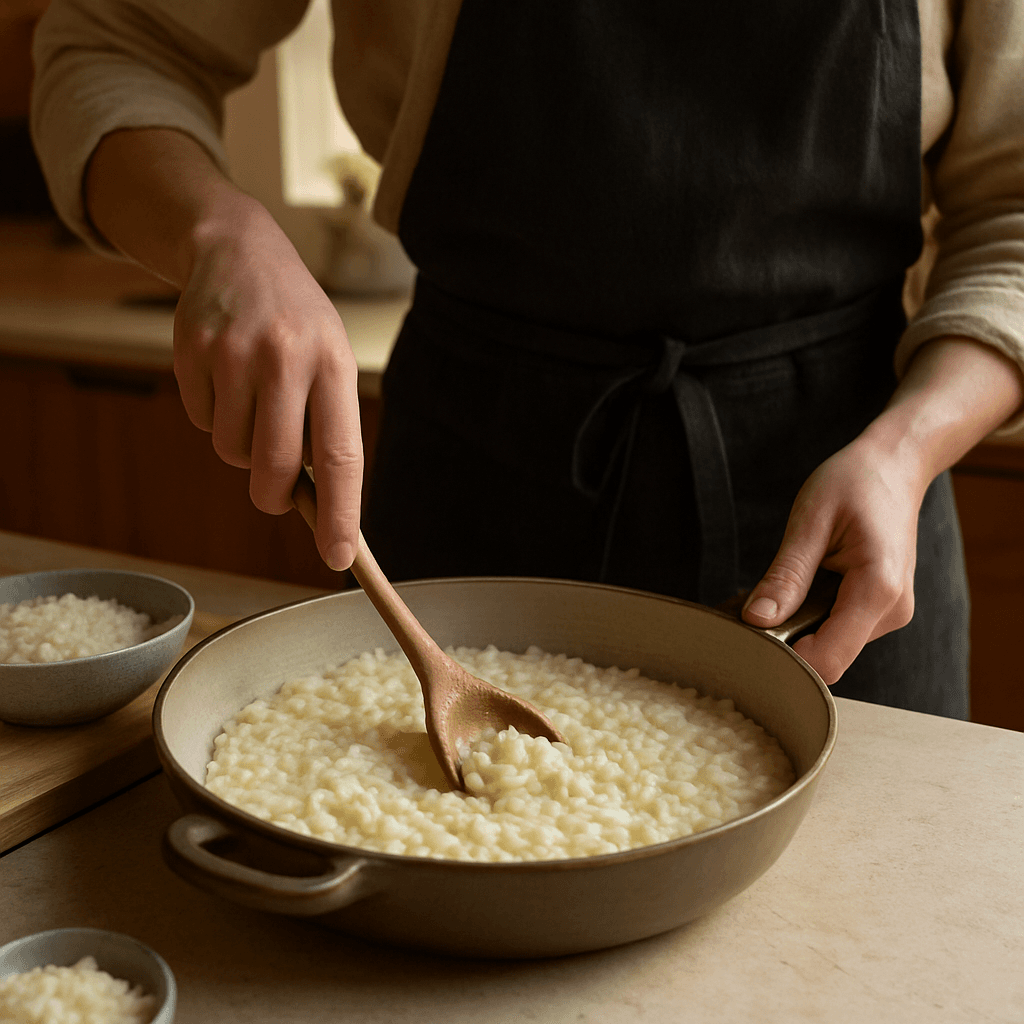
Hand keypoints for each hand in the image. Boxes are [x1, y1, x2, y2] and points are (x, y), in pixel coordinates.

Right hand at [173, 198, 362, 569]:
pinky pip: (201, 422)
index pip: (342, 456)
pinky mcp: (190, 349)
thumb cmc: (297, 323)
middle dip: (273, 495)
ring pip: (231, 451)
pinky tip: (226, 379)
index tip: (340, 557)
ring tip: (254, 400)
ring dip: (241, 446)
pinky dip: (214, 417)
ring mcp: (233, 351)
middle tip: (275, 491)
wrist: (238, 250)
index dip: (341, 513)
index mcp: (334, 364)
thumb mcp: (329, 360)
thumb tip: (318, 507)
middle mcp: (286, 357)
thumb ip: (326, 427)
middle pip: (275, 467)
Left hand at [741, 432, 923, 685]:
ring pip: (831, 645)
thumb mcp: (810, 521)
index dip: (787, 658)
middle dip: (789, 637)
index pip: (828, 660)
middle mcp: (892, 610)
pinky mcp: (882, 610)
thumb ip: (786, 575)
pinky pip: (839, 628)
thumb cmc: (854, 483)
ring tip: (791, 580)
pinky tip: (806, 583)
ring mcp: (890, 613)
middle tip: (760, 599)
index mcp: (878, 588)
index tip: (753, 634)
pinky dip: (814, 614)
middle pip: (828, 657)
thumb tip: (756, 619)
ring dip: (801, 624)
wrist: (894, 467)